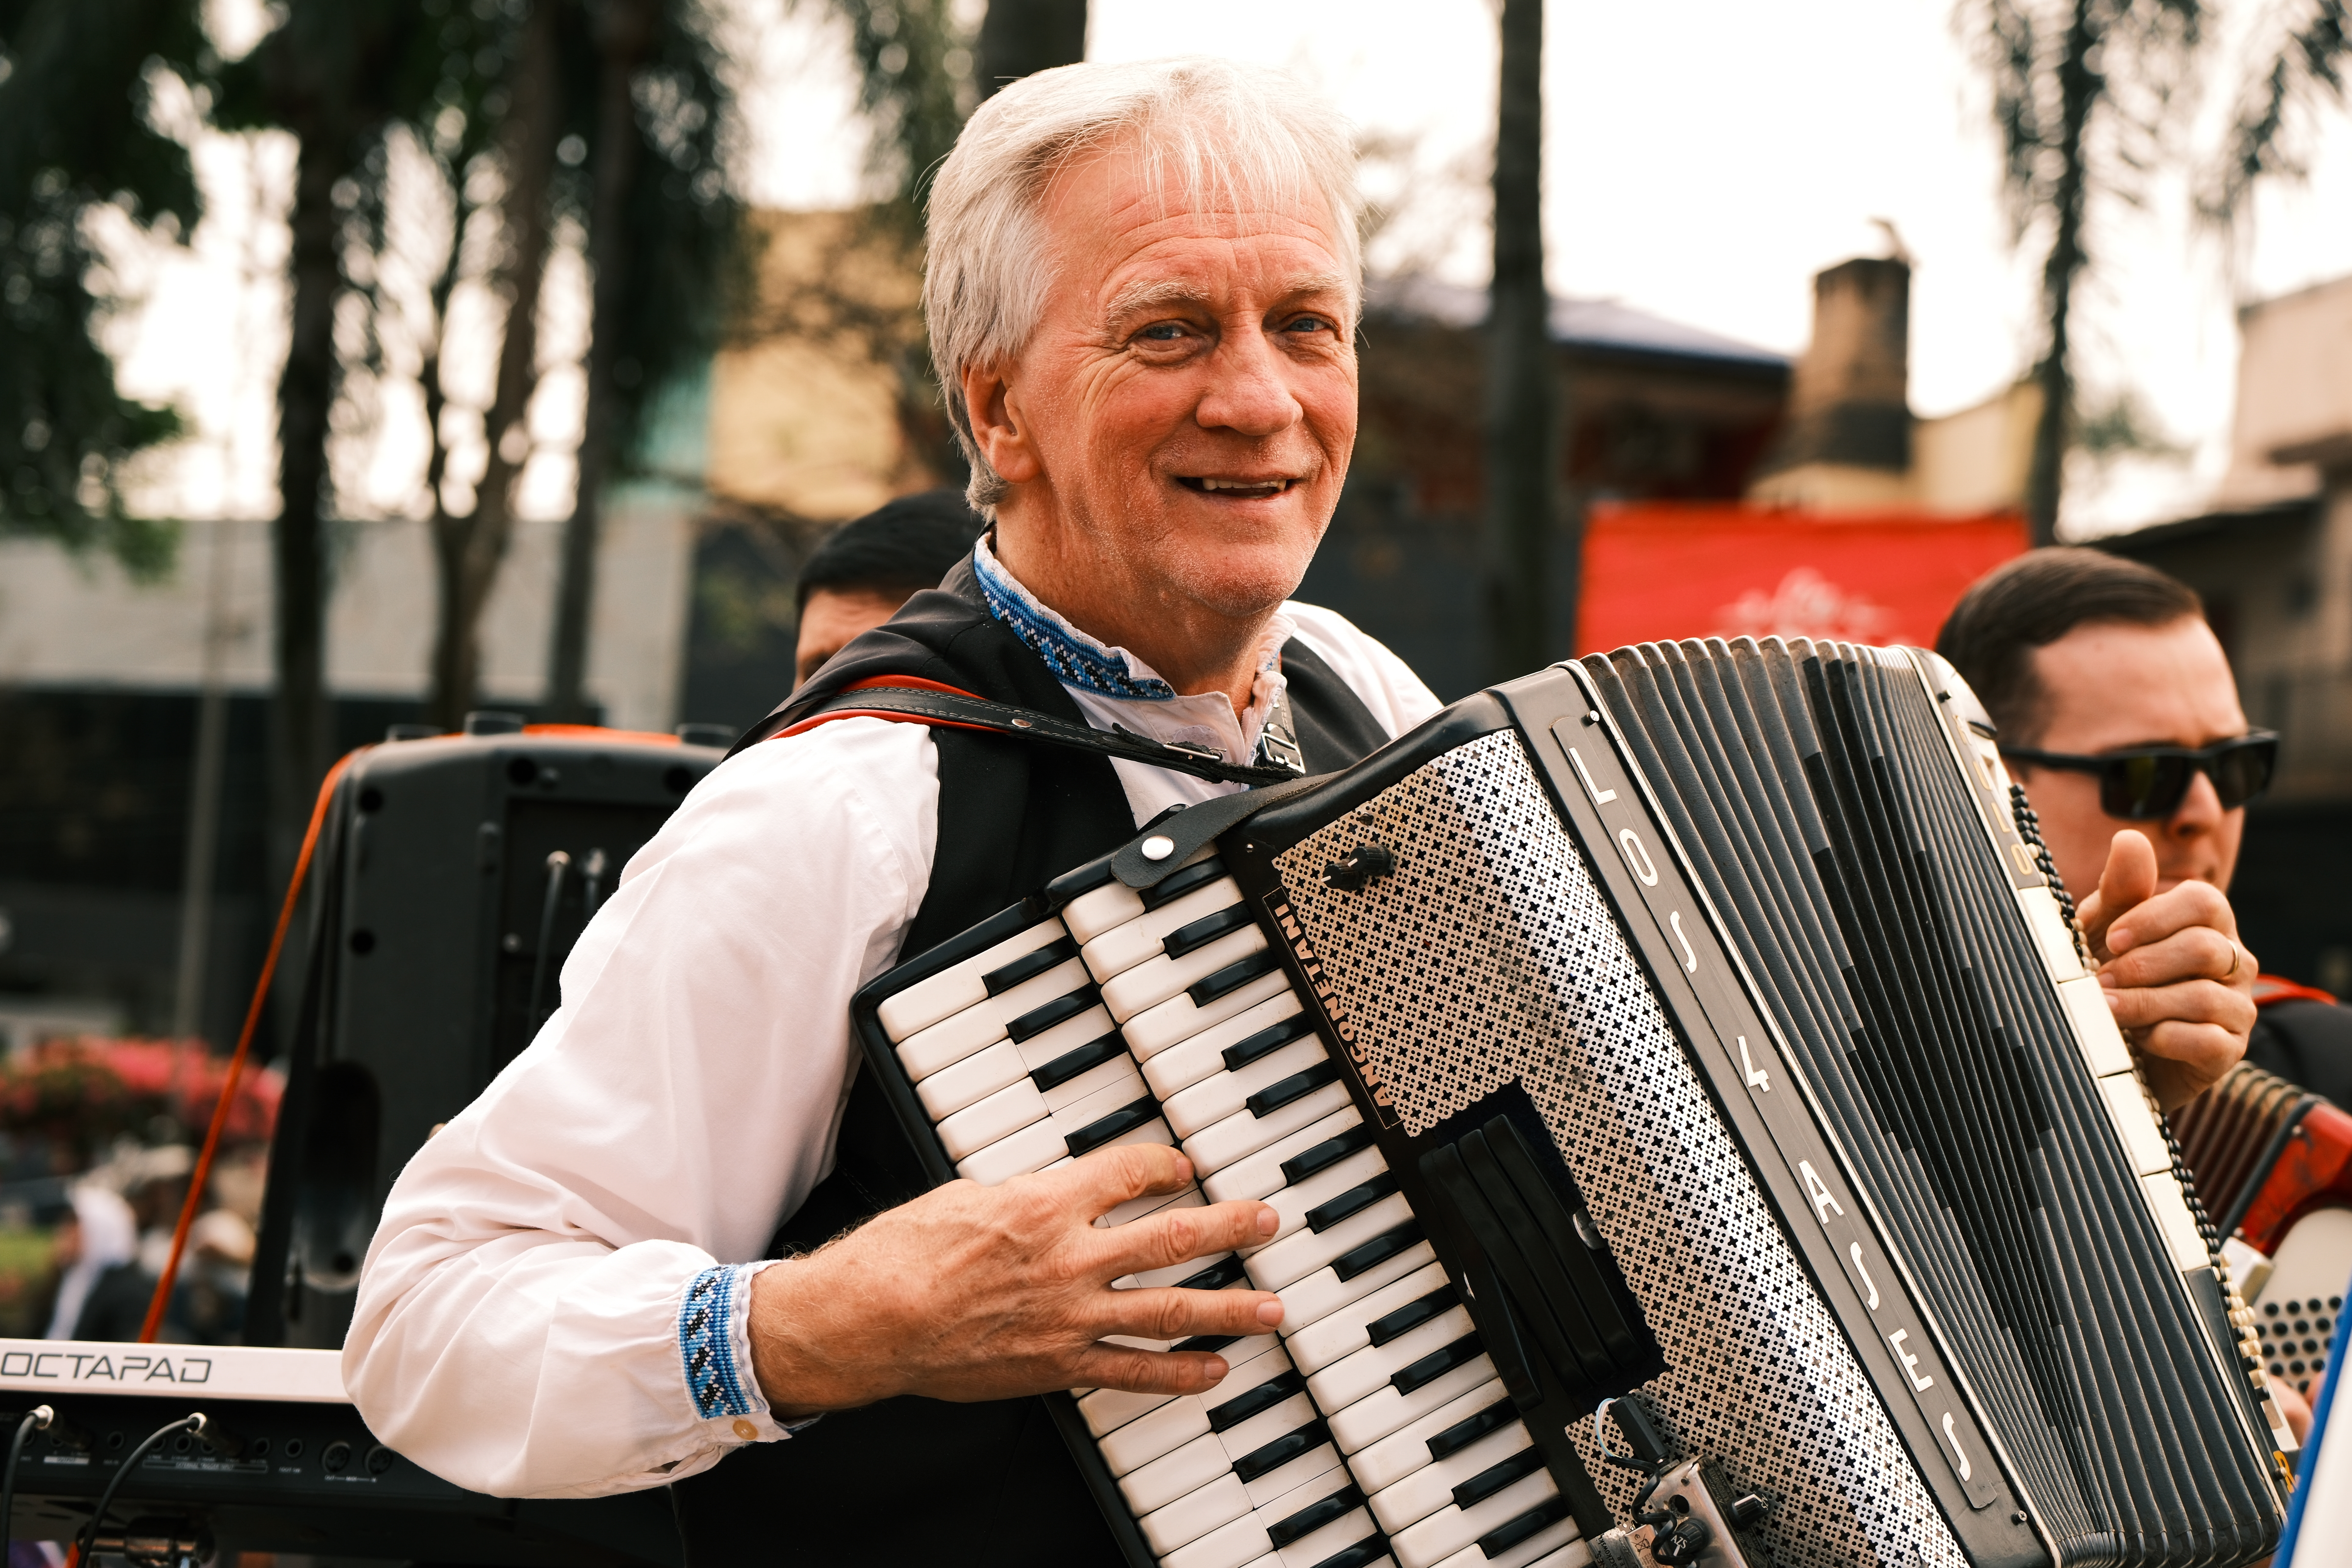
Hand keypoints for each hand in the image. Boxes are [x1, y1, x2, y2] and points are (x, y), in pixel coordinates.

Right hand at [747, 1142, 1283, 1416]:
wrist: (871, 1318)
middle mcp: (1070, 1259)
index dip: (1166, 1167)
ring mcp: (1069, 1317)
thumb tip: (1061, 1194)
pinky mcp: (1057, 1365)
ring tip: (1270, 1306)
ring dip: (1228, 1307)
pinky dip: (1178, 1374)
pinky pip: (1132, 1371)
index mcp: (1047, 1204)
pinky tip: (1214, 1371)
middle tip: (1266, 1221)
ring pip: (1169, 1309)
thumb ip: (1028, 1196)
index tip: (1185, 1168)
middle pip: (1171, 1237)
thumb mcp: (971, 1196)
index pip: (1131, 1173)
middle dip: (1229, 1227)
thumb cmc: (907, 1252)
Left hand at [2074, 829, 2254, 1111]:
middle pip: (2204, 948)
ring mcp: (2237, 1006)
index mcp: (2208, 924)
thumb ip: (2121, 888)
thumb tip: (2129, 839)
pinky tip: (2140, 1037)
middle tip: (2102, 977)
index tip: (2112, 938)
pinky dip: (2163, 1037)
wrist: (2119, 1043)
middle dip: (2143, 965)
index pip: (2204, 901)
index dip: (2154, 917)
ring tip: (2108, 1007)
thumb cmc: (2118, 976)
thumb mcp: (2107, 930)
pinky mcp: (2229, 1048)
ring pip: (2202, 996)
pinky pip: (2206, 1040)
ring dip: (2144, 1002)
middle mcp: (2234, 961)